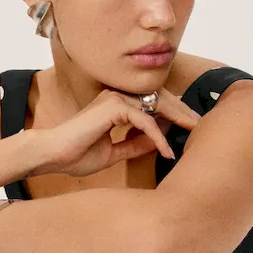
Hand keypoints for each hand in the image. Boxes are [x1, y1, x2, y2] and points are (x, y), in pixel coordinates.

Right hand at [25, 87, 201, 178]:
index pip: (152, 103)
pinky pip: (144, 120)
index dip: (173, 113)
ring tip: (193, 132)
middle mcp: (117, 96)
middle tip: (200, 125)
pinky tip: (166, 150)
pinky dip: (157, 136)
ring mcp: (115, 98)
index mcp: (116, 105)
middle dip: (182, 112)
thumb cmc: (75, 155)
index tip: (188, 127)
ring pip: (156, 104)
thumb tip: (158, 141)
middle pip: (159, 98)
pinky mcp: (113, 107)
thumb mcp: (114, 152)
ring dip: (176, 119)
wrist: (52, 155)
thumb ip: (135, 144)